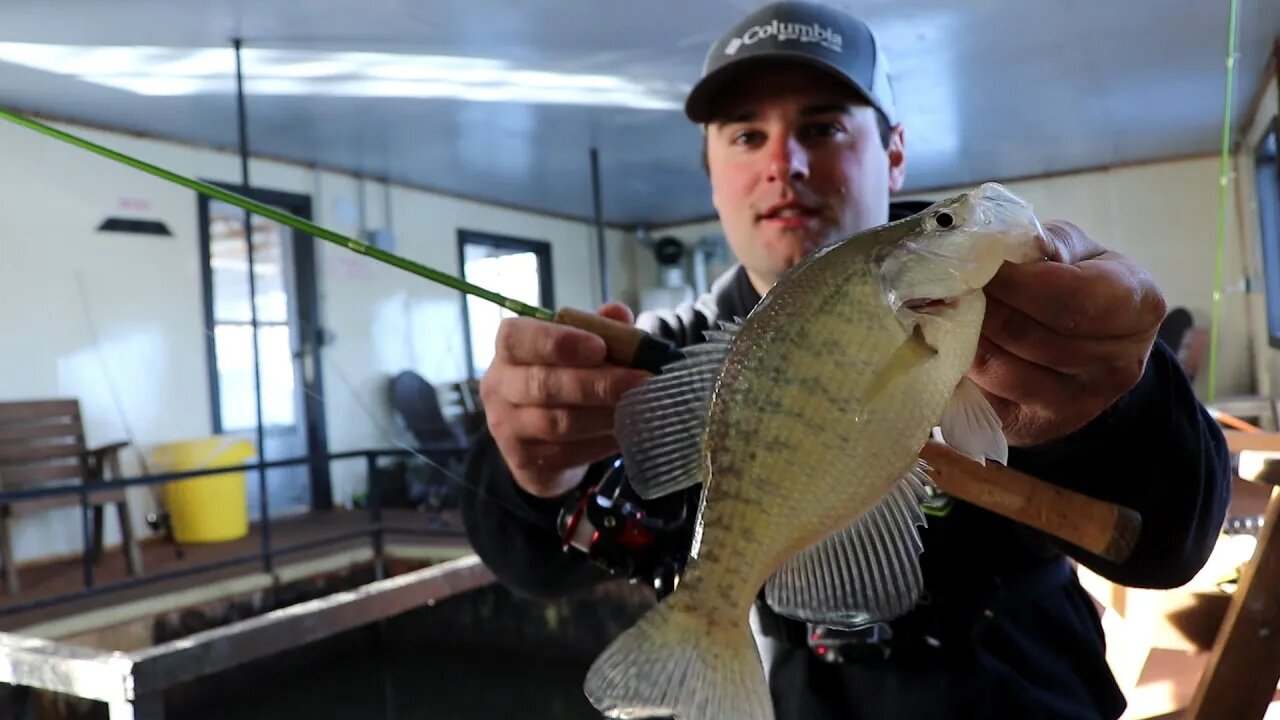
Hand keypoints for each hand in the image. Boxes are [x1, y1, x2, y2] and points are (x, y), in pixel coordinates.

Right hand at [480, 302, 649, 497]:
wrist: (540, 437)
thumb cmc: (562, 377)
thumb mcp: (579, 348)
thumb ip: (598, 328)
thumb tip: (619, 313)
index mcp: (509, 348)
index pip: (519, 339)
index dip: (559, 342)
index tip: (600, 348)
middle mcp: (498, 386)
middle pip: (543, 385)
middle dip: (598, 383)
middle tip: (640, 381)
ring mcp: (506, 426)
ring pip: (557, 422)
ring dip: (604, 415)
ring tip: (639, 407)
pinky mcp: (523, 460)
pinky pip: (566, 453)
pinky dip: (600, 442)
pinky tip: (625, 433)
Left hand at [967, 220, 1166, 446]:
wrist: (1085, 346)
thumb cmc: (1077, 283)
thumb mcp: (1077, 252)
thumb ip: (1049, 244)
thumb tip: (1001, 247)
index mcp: (1138, 307)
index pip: (1071, 298)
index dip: (1017, 281)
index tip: (979, 263)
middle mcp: (1120, 364)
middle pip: (1030, 335)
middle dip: (982, 306)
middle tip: (948, 285)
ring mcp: (1081, 404)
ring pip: (1002, 368)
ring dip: (964, 336)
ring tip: (943, 309)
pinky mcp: (1037, 428)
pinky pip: (984, 396)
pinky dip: (958, 367)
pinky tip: (947, 343)